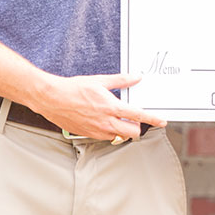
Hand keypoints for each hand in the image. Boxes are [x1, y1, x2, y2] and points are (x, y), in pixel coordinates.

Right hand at [32, 73, 165, 141]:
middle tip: (136, 120)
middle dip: (138, 128)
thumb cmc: (73, 89)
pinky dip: (110, 131)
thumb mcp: (100, 81)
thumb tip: (136, 77)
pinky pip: (105, 137)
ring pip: (118, 136)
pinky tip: (105, 122)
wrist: (52, 98)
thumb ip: (121, 80)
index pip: (138, 116)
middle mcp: (105, 122)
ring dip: (123, 130)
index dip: (153, 119)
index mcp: (111, 107)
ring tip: (119, 119)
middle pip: (132, 133)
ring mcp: (96, 130)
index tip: (162, 121)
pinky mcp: (87, 134)